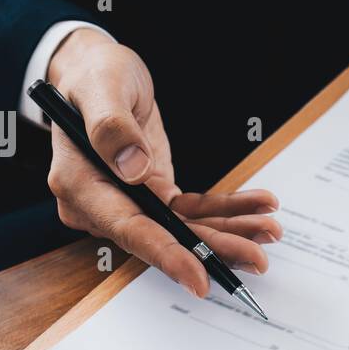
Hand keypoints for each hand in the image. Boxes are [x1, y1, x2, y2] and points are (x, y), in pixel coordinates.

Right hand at [45, 28, 281, 295]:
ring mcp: (130, 202)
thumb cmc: (92, 76)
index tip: (198, 278)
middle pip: (163, 237)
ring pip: (184, 229)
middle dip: (213, 249)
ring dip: (229, 231)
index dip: (166, 255)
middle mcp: (103, 205)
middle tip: (257, 259)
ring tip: (269, 228)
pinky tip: (258, 205)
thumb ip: (111, 128)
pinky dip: (226, 209)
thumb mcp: (100, 89)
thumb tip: (134, 170)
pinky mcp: (153, 194)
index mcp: (79, 185)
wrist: (96, 72)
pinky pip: (193, 211)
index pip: (127, 229)